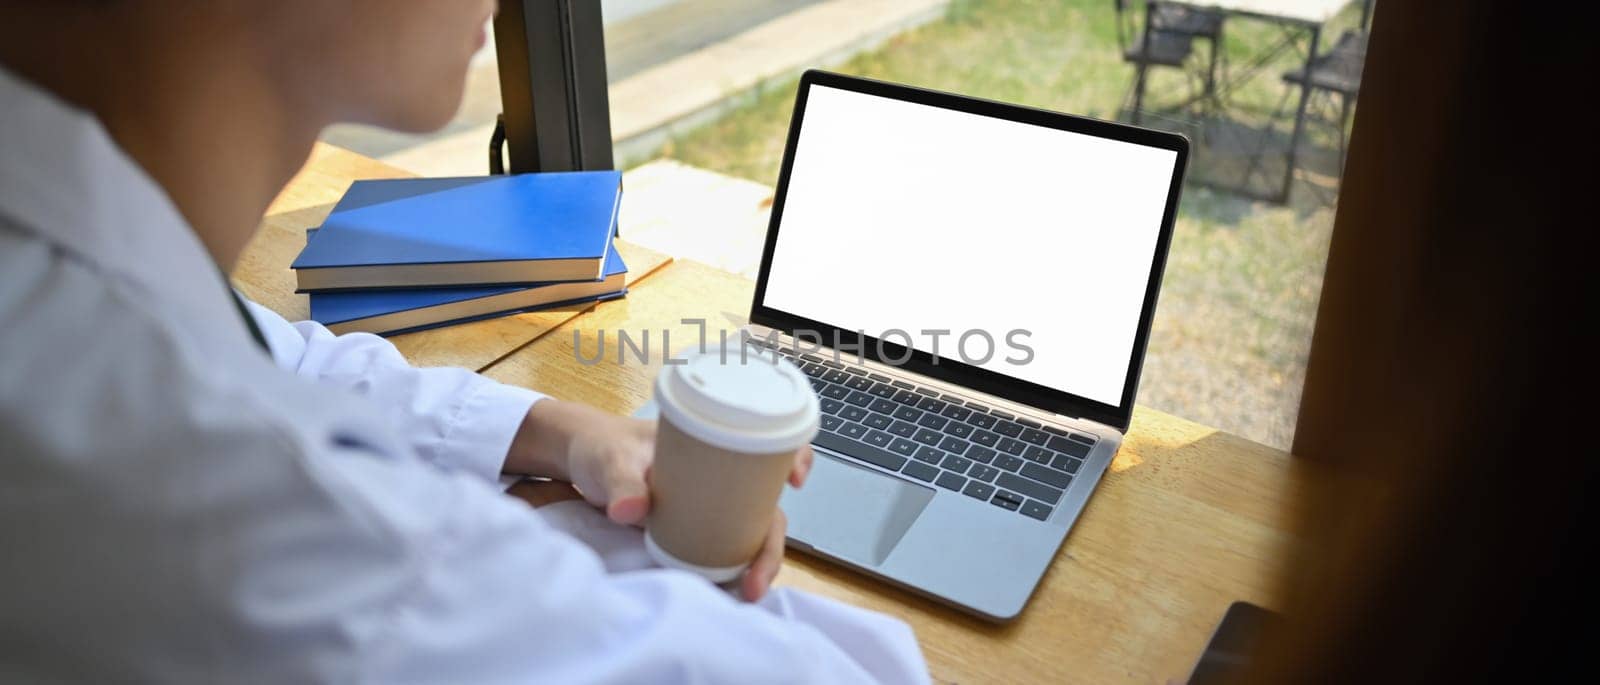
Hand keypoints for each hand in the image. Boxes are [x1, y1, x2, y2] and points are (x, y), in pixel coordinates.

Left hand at [505, 398, 817, 600]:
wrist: (581, 460)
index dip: (794, 457)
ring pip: (752, 528)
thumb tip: (632, 510)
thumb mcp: (609, 460)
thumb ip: (621, 483)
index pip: (767, 443)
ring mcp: (710, 501)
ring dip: (758, 560)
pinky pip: (728, 542)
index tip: (794, 480)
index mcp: (710, 444)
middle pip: (766, 504)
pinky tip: (734, 588)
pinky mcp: (695, 524)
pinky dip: (737, 565)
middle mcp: (719, 474)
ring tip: (748, 592)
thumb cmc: (601, 448)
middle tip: (756, 580)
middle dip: (772, 544)